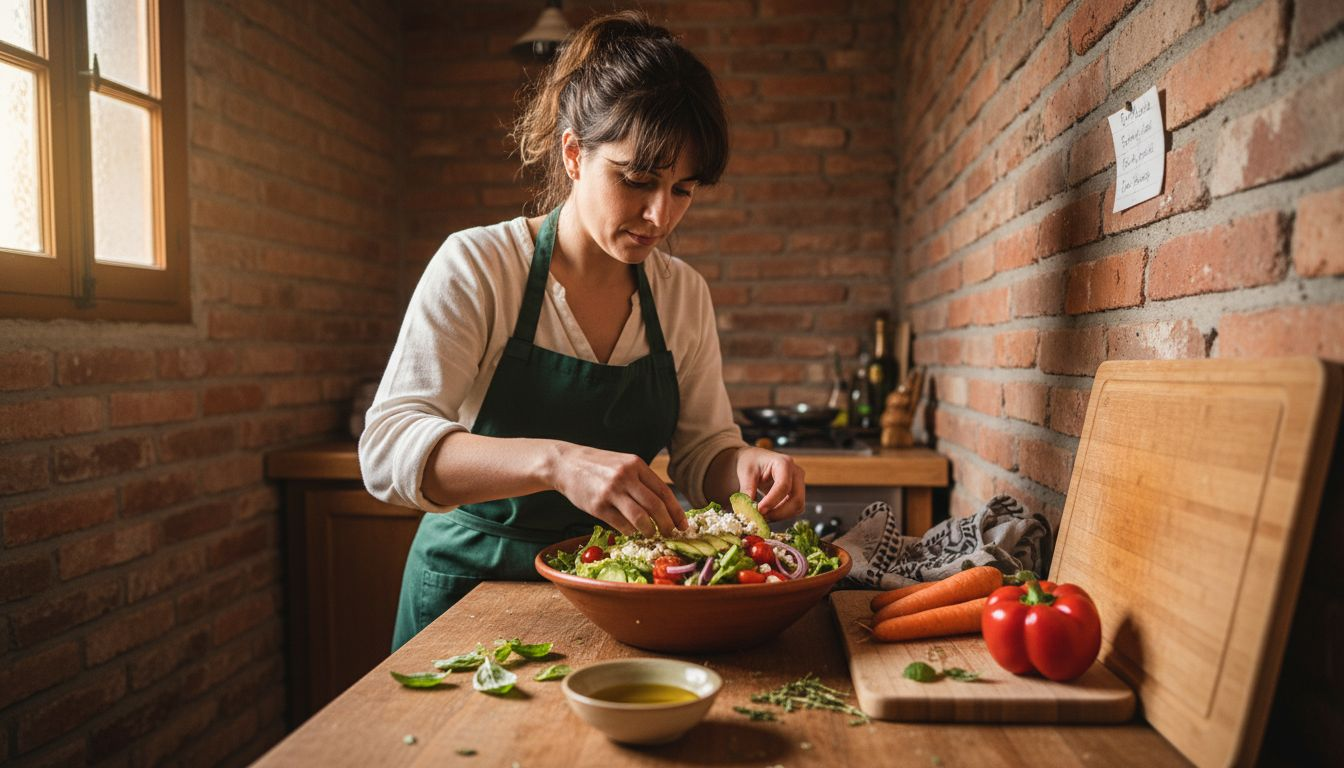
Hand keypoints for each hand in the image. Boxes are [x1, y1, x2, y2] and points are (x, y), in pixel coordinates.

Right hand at [550, 443, 686, 536]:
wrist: (566, 463)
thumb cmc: (598, 466)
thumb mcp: (623, 464)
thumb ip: (641, 481)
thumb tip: (664, 507)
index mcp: (635, 465)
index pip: (664, 492)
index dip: (676, 511)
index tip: (683, 525)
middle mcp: (625, 476)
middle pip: (655, 506)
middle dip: (667, 524)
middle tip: (670, 534)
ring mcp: (610, 491)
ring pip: (640, 518)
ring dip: (649, 531)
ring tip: (651, 535)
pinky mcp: (597, 506)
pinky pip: (621, 525)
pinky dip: (630, 531)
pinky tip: (632, 532)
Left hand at [734, 447, 804, 520]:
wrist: (755, 460)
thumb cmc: (751, 462)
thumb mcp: (746, 473)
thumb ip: (747, 490)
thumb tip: (748, 511)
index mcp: (784, 463)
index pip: (783, 486)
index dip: (772, 501)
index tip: (759, 511)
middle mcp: (796, 473)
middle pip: (796, 499)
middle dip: (779, 513)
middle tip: (761, 519)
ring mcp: (799, 484)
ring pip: (797, 507)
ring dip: (780, 516)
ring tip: (762, 518)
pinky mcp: (796, 493)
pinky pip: (794, 509)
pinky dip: (781, 515)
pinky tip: (767, 515)